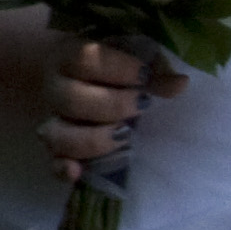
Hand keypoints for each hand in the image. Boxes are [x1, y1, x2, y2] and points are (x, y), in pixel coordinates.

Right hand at [41, 29, 183, 177]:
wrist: (69, 81)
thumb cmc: (107, 69)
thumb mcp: (127, 61)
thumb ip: (153, 71)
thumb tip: (180, 83)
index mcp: (69, 58)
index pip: (84, 59)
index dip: (117, 67)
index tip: (144, 74)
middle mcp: (54, 89)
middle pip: (72, 99)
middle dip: (114, 105)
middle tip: (143, 105)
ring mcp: (52, 121)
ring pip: (58, 135)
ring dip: (93, 139)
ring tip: (124, 136)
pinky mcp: (55, 150)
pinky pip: (50, 163)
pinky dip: (62, 169)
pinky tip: (78, 172)